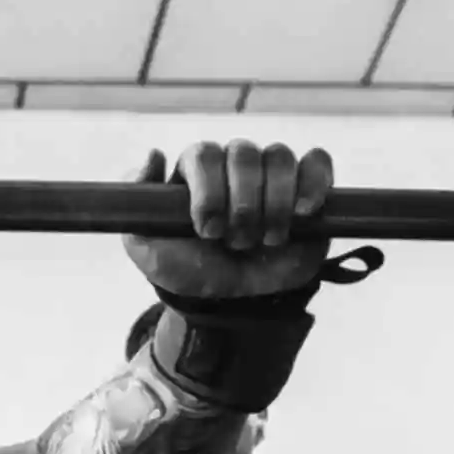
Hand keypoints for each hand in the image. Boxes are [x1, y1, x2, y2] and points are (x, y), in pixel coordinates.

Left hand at [125, 141, 334, 304]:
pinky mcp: (307, 188)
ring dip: (275, 203)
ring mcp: (272, 174)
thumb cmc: (188, 268)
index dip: (209, 191)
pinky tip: (304, 213)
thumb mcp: (147, 248)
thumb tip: (155, 154)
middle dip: (243, 204)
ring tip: (267, 240)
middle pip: (244, 153)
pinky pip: (317, 163)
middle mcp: (235, 164)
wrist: (231, 300)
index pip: (204, 154)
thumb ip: (136, 206)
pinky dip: (314, 183)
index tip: (207, 230)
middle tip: (237, 242)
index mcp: (197, 169)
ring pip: (279, 157)